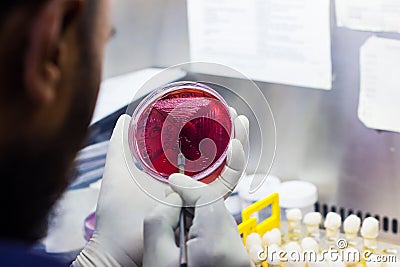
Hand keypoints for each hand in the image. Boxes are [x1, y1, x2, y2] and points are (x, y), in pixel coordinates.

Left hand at [73, 107, 248, 266]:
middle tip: (234, 115)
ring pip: (227, 167)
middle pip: (217, 156)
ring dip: (238, 144)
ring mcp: (199, 194)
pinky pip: (226, 183)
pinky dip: (235, 164)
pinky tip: (236, 144)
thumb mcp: (118, 170)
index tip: (214, 112)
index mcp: (174, 174)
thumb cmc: (115, 214)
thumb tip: (125, 119)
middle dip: (230, 134)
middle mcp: (190, 184)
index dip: (209, 131)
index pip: (197, 150)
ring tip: (240, 123)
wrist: (118, 246)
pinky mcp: (204, 204)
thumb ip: (120, 145)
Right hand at [143, 174, 253, 266]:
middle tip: (172, 204)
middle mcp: (238, 253)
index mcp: (216, 247)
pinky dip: (207, 233)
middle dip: (194, 202)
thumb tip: (174, 197)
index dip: (188, 185)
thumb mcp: (155, 257)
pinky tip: (189, 244)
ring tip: (178, 229)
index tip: (173, 182)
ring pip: (221, 221)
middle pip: (217, 208)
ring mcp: (242, 261)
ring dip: (200, 217)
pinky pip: (224, 238)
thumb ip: (160, 219)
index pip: (208, 197)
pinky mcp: (239, 265)